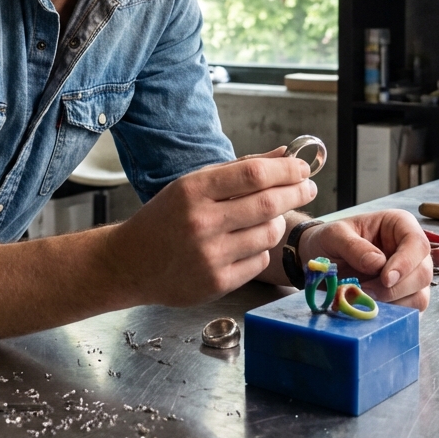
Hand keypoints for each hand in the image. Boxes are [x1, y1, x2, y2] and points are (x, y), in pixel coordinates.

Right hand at [106, 148, 316, 306]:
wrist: (131, 262)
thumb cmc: (165, 218)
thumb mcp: (192, 185)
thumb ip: (238, 170)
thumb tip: (285, 155)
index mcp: (193, 190)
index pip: (252, 174)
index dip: (286, 170)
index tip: (302, 168)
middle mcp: (201, 222)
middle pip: (267, 204)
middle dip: (295, 193)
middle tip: (307, 188)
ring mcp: (209, 255)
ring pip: (268, 234)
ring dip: (277, 222)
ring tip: (270, 217)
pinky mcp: (216, 282)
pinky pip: (258, 261)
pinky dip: (261, 249)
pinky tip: (246, 243)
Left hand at [298, 209, 431, 310]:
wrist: (319, 260)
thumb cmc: (329, 241)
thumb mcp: (333, 235)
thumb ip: (353, 246)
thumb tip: (378, 263)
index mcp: (399, 226)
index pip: (417, 243)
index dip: (406, 263)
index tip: (386, 278)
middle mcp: (410, 250)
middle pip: (423, 273)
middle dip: (397, 287)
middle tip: (367, 291)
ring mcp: (409, 275)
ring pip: (420, 295)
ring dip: (394, 303)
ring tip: (364, 298)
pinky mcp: (403, 296)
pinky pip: (410, 311)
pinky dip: (393, 314)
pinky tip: (372, 308)